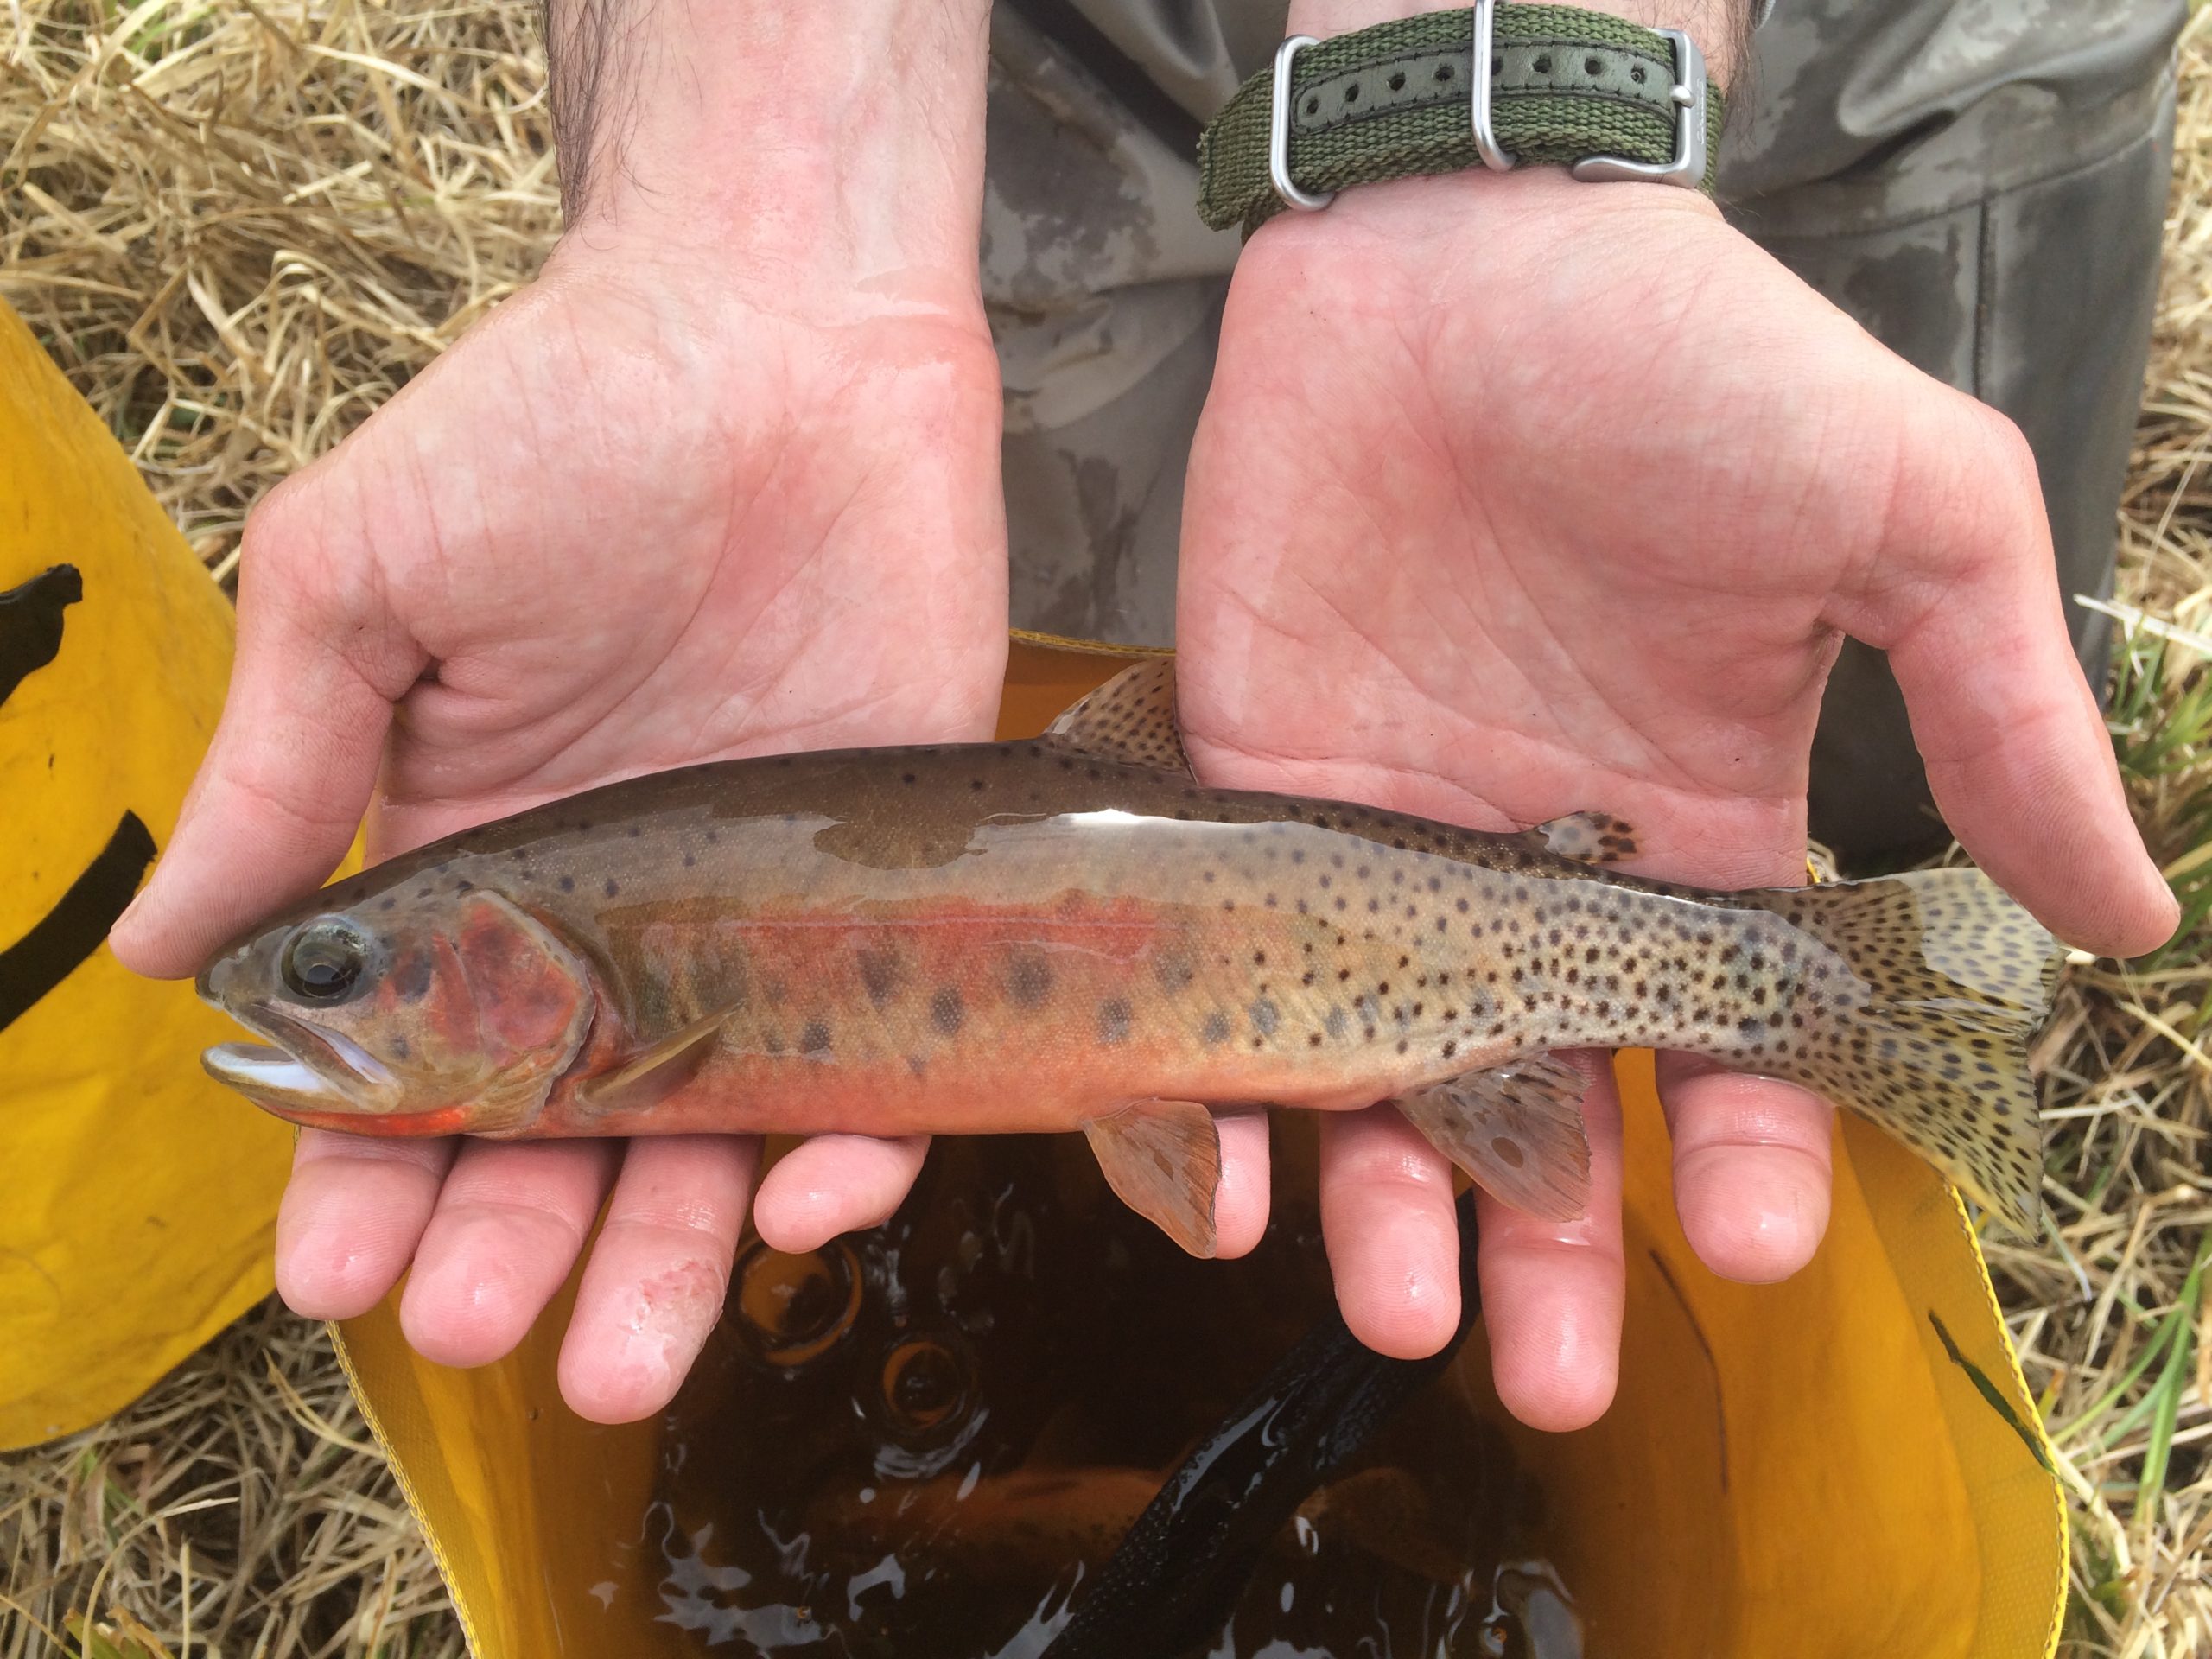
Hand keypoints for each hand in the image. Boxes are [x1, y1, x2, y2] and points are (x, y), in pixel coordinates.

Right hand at [113, 232, 1008, 1421]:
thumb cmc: (554, 425)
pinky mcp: (895, 885)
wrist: (781, 328)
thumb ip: (278, 769)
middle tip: (484, 1330)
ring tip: (619, 1357)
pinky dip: (853, 1145)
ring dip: (669, 1254)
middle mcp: (620, 914)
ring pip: (717, 1132)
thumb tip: (168, 955)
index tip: (332, 1277)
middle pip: (562, 1133)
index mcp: (474, 859)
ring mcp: (764, 911)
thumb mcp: (364, 582)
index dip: (366, 1176)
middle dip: (513, 1244)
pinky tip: (804, 1205)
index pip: (411, 1064)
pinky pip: (886, 1053)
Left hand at [1176, 168, 2175, 1428]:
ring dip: (1397, 1216)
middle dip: (1559, 1255)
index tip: (1743, 1244)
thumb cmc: (1692, 361)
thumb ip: (1994, 715)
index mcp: (1694, 833)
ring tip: (1407, 1319)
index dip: (1742, 1157)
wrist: (1456, 249)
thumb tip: (2127, 914)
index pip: (1725, 1048)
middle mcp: (1535, 870)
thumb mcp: (1906, 515)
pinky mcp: (1248, 796)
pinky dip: (1229, 1087)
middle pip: (1549, 1108)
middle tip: (1555, 1381)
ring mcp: (1382, 846)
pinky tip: (1238, 1179)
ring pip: (1382, 1080)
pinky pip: (1231, 972)